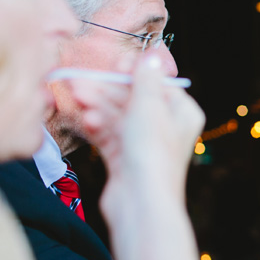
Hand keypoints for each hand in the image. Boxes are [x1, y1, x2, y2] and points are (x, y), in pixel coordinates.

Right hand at [68, 55, 204, 219]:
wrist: (140, 202)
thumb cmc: (152, 152)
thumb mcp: (149, 106)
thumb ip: (146, 79)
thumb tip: (152, 56)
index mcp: (182, 113)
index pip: (157, 85)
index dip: (134, 74)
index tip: (113, 64)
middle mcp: (166, 128)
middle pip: (133, 101)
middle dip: (105, 90)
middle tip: (77, 81)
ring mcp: (145, 145)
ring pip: (118, 118)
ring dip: (97, 106)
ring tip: (76, 97)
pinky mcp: (126, 161)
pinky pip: (110, 136)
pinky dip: (98, 127)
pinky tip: (87, 121)